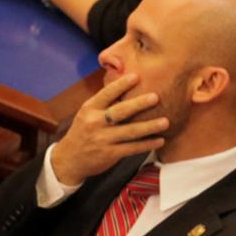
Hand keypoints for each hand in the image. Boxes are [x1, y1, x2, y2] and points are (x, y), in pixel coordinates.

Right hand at [48, 72, 167, 185]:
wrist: (70, 159)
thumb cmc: (84, 131)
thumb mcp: (87, 113)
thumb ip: (104, 102)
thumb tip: (126, 82)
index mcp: (90, 109)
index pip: (106, 94)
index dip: (121, 85)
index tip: (136, 76)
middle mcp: (95, 123)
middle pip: (119, 112)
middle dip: (138, 104)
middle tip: (155, 97)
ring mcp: (102, 139)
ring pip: (129, 132)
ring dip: (149, 127)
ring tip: (165, 122)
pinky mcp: (109, 154)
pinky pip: (131, 148)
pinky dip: (146, 144)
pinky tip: (160, 140)